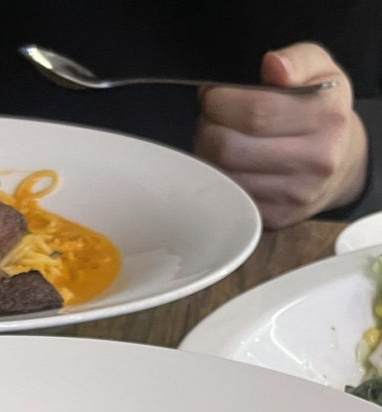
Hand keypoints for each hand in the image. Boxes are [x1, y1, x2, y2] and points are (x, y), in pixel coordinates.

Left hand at [193, 42, 367, 227]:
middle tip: (211, 118)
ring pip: (225, 175)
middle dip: (208, 128)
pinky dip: (219, 178)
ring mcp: (296, 194)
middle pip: (232, 147)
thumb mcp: (320, 70)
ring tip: (218, 138)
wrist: (339, 162)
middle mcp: (316, 159)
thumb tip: (273, 64)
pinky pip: (230, 197)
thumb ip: (297, 59)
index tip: (213, 96)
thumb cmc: (322, 111)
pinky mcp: (277, 217)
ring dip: (208, 155)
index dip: (220, 102)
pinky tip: (227, 163)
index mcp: (326, 117)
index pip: (255, 111)